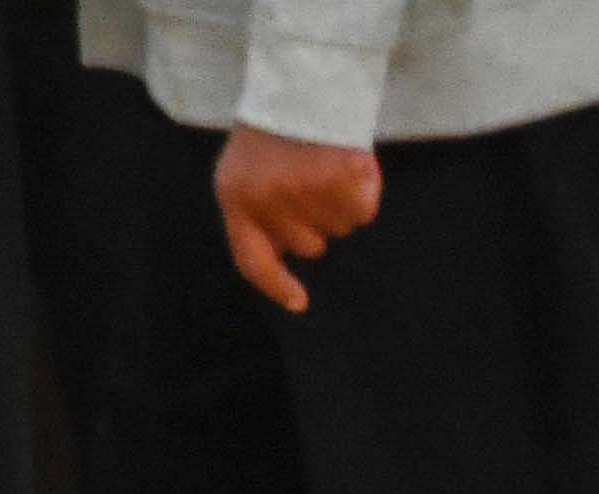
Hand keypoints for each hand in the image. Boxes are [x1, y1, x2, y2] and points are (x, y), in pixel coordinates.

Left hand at [213, 126, 383, 311]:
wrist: (299, 86)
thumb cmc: (273, 133)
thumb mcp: (245, 173)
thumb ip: (257, 217)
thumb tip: (287, 265)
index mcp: (237, 197)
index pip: (252, 259)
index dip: (275, 286)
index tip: (299, 302)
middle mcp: (270, 201)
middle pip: (307, 246)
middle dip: (313, 225)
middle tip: (307, 184)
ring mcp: (308, 195)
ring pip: (338, 229)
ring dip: (336, 205)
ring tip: (322, 167)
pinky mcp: (344, 185)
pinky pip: (361, 212)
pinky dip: (359, 193)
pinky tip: (344, 165)